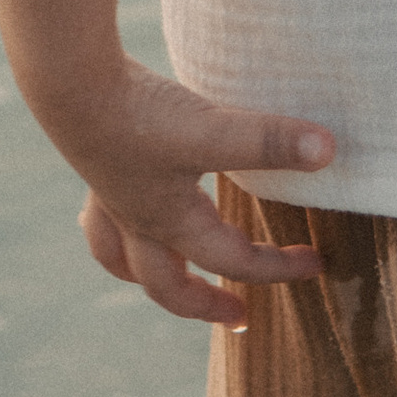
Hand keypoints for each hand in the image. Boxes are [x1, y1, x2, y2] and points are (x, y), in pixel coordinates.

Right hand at [0, 0, 334, 325]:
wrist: (68, 81)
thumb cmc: (138, 114)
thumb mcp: (211, 130)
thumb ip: (270, 139)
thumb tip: (329, 151)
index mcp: (171, 223)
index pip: (234, 261)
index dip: (279, 267)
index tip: (316, 263)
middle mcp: (138, 219)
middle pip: (166, 285)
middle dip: (203, 303)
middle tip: (237, 315)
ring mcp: (110, 195)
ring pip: (120, 257)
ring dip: (149, 274)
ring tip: (171, 274)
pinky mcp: (94, 163)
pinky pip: (101, 214)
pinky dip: (115, 226)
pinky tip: (126, 204)